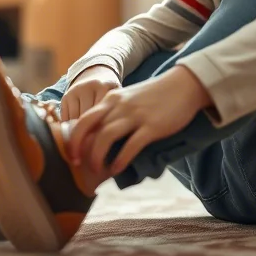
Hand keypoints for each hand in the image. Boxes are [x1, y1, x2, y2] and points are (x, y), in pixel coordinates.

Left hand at [68, 66, 210, 176]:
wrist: (183, 85)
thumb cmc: (155, 96)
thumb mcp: (128, 99)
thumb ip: (114, 113)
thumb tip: (100, 137)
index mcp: (110, 99)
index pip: (83, 119)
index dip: (73, 138)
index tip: (71, 154)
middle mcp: (118, 106)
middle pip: (88, 127)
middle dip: (78, 147)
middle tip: (76, 164)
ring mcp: (134, 115)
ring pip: (105, 137)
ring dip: (97, 156)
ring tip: (97, 170)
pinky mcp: (151, 126)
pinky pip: (130, 145)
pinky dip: (120, 159)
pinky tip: (117, 169)